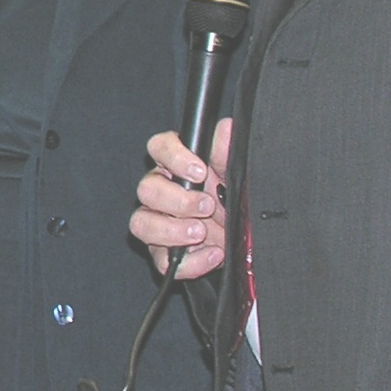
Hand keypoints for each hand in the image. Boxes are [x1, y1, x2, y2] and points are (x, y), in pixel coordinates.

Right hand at [132, 117, 231, 277]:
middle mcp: (162, 193)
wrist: (250, 241)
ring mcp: (160, 225)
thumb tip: (225, 129)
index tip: (200, 171)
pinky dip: (189, 262)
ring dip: (170, 230)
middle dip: (176, 200)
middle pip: (145, 189)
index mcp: (177, 166)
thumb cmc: (238, 202)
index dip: (173, 157)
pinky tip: (214, 254)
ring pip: (140, 223)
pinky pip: (161, 261)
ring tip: (200, 232)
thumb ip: (228, 154)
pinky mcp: (166, 255)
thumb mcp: (238, 176)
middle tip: (207, 205)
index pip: (158, 148)